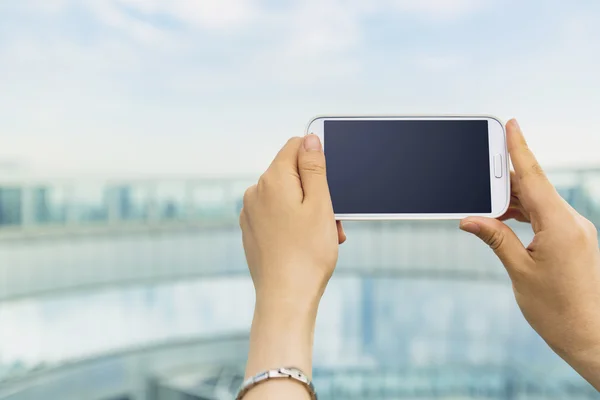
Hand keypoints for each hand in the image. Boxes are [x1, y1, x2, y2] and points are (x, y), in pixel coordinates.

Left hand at [239, 135, 343, 398]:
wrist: (285, 298)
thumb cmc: (307, 254)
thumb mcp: (320, 204)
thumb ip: (314, 167)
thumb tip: (309, 139)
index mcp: (272, 180)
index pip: (295, 146)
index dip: (317, 160)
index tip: (330, 184)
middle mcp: (255, 192)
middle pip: (292, 175)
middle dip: (316, 191)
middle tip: (333, 220)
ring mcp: (250, 213)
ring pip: (286, 198)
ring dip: (308, 210)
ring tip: (323, 238)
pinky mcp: (252, 232)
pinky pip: (276, 216)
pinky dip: (294, 224)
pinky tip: (306, 245)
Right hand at [460, 119, 599, 389]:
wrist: (592, 338)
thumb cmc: (557, 311)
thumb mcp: (519, 272)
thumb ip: (496, 239)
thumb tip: (470, 219)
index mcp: (559, 226)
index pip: (534, 178)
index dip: (520, 149)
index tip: (511, 124)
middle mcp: (572, 223)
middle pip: (536, 186)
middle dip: (508, 172)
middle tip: (484, 159)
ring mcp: (576, 231)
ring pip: (541, 201)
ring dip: (514, 197)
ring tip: (487, 197)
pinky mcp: (575, 241)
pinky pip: (547, 216)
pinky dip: (525, 213)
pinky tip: (506, 217)